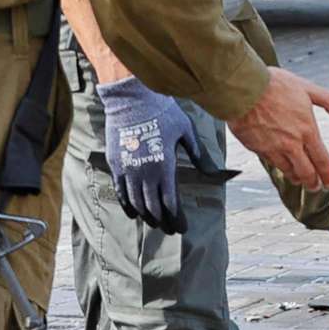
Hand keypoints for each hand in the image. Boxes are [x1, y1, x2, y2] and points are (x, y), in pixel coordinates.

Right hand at [95, 77, 218, 234]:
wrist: (130, 99)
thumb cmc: (162, 112)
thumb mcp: (186, 131)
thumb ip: (198, 154)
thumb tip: (212, 171)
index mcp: (165, 167)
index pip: (171, 203)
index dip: (177, 219)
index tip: (182, 228)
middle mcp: (145, 173)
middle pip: (153, 208)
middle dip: (164, 222)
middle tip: (171, 229)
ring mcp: (128, 170)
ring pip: (137, 203)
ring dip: (147, 216)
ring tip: (155, 223)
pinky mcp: (116, 164)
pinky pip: (120, 192)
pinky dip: (127, 206)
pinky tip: (134, 214)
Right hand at [227, 65, 328, 191]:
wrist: (243, 89)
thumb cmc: (272, 86)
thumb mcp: (306, 88)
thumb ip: (327, 100)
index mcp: (307, 130)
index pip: (322, 160)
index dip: (328, 175)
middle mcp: (291, 144)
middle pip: (306, 172)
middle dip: (313, 183)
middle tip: (316, 187)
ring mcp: (273, 148)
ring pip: (288, 171)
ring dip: (296, 178)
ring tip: (299, 180)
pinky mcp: (257, 148)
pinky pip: (272, 163)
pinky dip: (279, 168)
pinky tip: (281, 166)